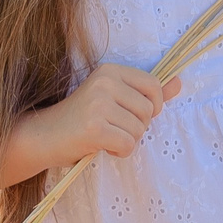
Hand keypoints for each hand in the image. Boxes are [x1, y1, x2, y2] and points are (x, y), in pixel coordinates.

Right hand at [27, 63, 180, 165]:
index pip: (153, 84)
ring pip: (139, 130)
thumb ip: (145, 91)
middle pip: (148, 111)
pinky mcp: (94, 127)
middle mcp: (104, 82)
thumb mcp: (113, 98)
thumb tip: (179, 82)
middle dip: (137, 127)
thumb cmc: (80, 119)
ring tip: (105, 137)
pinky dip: (119, 152)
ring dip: (127, 141)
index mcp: (110, 70)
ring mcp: (98, 104)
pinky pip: (128, 145)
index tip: (136, 114)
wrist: (43, 135)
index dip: (152, 106)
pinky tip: (102, 147)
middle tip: (113, 128)